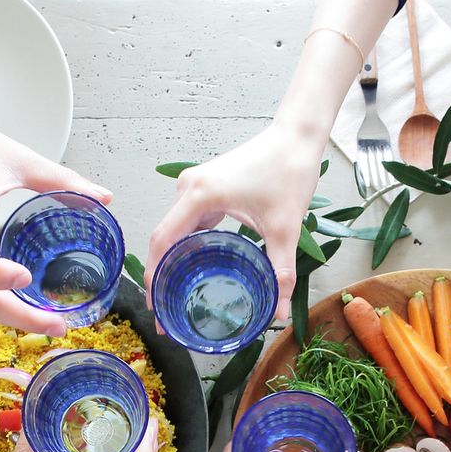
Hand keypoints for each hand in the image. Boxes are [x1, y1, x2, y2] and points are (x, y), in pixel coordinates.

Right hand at [146, 122, 324, 321]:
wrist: (296, 138)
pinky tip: (193, 266)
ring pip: (172, 229)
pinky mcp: (203, 185)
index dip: (154, 277)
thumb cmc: (289, 173)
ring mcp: (193, 184)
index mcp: (199, 195)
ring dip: (171, 260)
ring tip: (176, 295)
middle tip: (167, 313)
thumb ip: (280, 272)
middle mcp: (188, 187)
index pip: (162, 241)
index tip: (158, 309)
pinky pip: (185, 220)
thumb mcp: (285, 229)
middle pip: (162, 237)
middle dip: (161, 275)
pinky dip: (184, 244)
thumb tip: (278, 313)